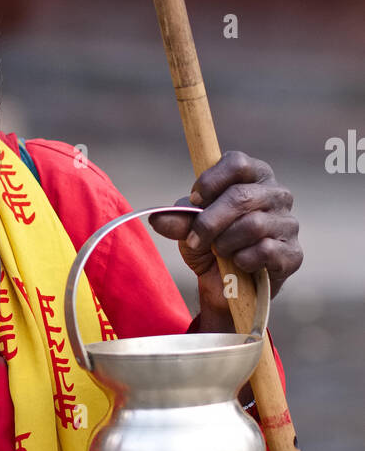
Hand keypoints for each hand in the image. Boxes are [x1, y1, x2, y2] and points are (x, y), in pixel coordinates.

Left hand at [148, 150, 302, 317]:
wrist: (226, 287)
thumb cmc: (211, 246)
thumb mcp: (189, 230)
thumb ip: (178, 220)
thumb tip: (157, 218)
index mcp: (254, 177)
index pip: (237, 163)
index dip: (211, 181)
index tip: (194, 200)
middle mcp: (277, 194)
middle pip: (241, 196)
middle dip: (209, 221)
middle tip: (195, 239)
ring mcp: (288, 223)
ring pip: (252, 224)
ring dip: (225, 242)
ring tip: (219, 252)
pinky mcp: (293, 253)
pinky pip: (265, 251)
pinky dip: (242, 260)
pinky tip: (238, 264)